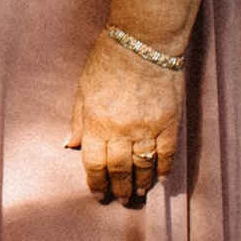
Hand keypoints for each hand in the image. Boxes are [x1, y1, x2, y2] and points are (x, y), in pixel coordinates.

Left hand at [66, 31, 183, 206]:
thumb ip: (79, 119)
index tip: (98, 194)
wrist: (143, 42)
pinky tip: (160, 177)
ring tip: (138, 192)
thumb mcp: (83, 88)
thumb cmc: (108, 61)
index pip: (94, 164)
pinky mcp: (168, 122)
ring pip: (143, 166)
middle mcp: (121, 130)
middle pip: (119, 170)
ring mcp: (147, 127)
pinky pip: (166, 153)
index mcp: (96, 122)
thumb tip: (71, 145)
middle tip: (120, 199)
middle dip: (118, 188)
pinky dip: (163, 168)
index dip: (95, 183)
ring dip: (140, 183)